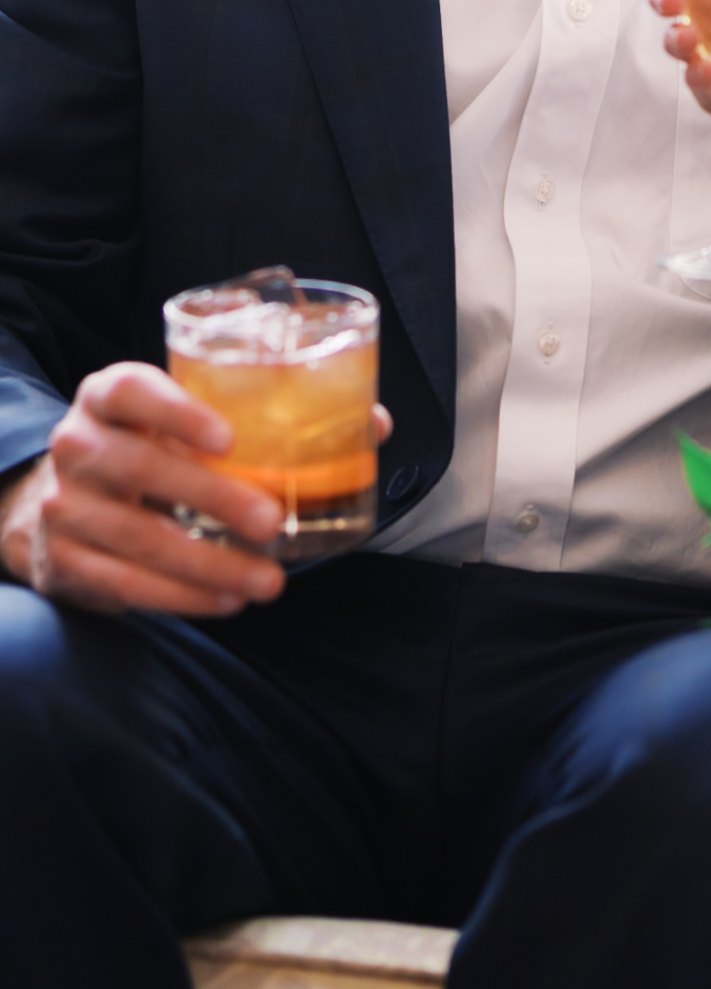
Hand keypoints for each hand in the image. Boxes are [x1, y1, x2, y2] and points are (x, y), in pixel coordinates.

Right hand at [0, 364, 389, 618]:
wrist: (60, 505)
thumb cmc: (151, 450)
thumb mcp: (189, 424)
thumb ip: (268, 418)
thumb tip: (373, 423)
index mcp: (110, 396)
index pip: (132, 389)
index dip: (177, 410)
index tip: (229, 439)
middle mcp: (78, 443)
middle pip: (142, 466)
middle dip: (214, 497)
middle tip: (272, 522)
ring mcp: (64, 505)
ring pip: (139, 537)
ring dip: (209, 563)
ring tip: (268, 581)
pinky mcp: (63, 560)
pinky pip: (125, 584)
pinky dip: (181, 596)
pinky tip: (226, 600)